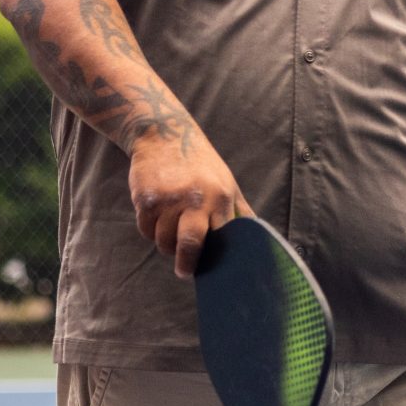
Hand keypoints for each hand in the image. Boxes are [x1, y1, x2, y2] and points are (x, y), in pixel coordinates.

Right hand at [128, 132, 251, 278]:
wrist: (164, 133)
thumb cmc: (200, 164)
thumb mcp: (227, 183)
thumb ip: (241, 212)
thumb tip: (260, 241)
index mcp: (220, 196)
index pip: (222, 238)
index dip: (217, 256)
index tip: (214, 270)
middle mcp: (195, 198)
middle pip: (190, 244)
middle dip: (187, 264)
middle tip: (185, 272)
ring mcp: (169, 199)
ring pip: (164, 242)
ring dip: (166, 244)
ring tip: (171, 231)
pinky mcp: (146, 199)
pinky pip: (146, 230)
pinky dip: (150, 230)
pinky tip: (157, 216)